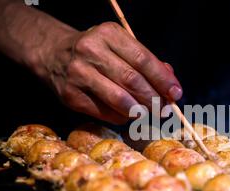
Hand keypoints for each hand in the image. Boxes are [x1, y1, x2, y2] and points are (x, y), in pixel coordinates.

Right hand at [38, 22, 181, 123]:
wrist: (53, 54)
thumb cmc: (96, 52)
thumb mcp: (119, 46)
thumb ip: (145, 61)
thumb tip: (170, 82)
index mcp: (109, 34)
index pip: (143, 59)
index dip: (163, 79)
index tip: (176, 93)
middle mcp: (91, 51)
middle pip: (132, 80)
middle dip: (154, 98)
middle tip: (165, 109)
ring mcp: (79, 74)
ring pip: (119, 98)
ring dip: (140, 110)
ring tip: (149, 113)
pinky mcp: (71, 95)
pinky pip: (104, 112)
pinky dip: (122, 116)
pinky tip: (129, 115)